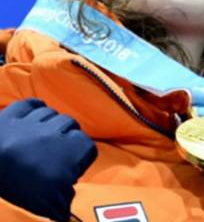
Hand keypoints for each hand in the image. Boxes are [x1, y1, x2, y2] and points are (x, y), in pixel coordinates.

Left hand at [0, 99, 96, 220]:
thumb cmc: (24, 192)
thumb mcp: (52, 203)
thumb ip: (66, 199)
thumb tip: (68, 208)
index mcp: (69, 151)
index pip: (87, 147)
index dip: (82, 156)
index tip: (73, 168)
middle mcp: (53, 133)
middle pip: (70, 123)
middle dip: (68, 134)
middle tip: (58, 150)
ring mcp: (30, 124)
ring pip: (49, 113)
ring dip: (51, 121)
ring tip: (46, 133)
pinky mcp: (8, 119)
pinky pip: (27, 104)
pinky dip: (34, 105)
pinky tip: (38, 109)